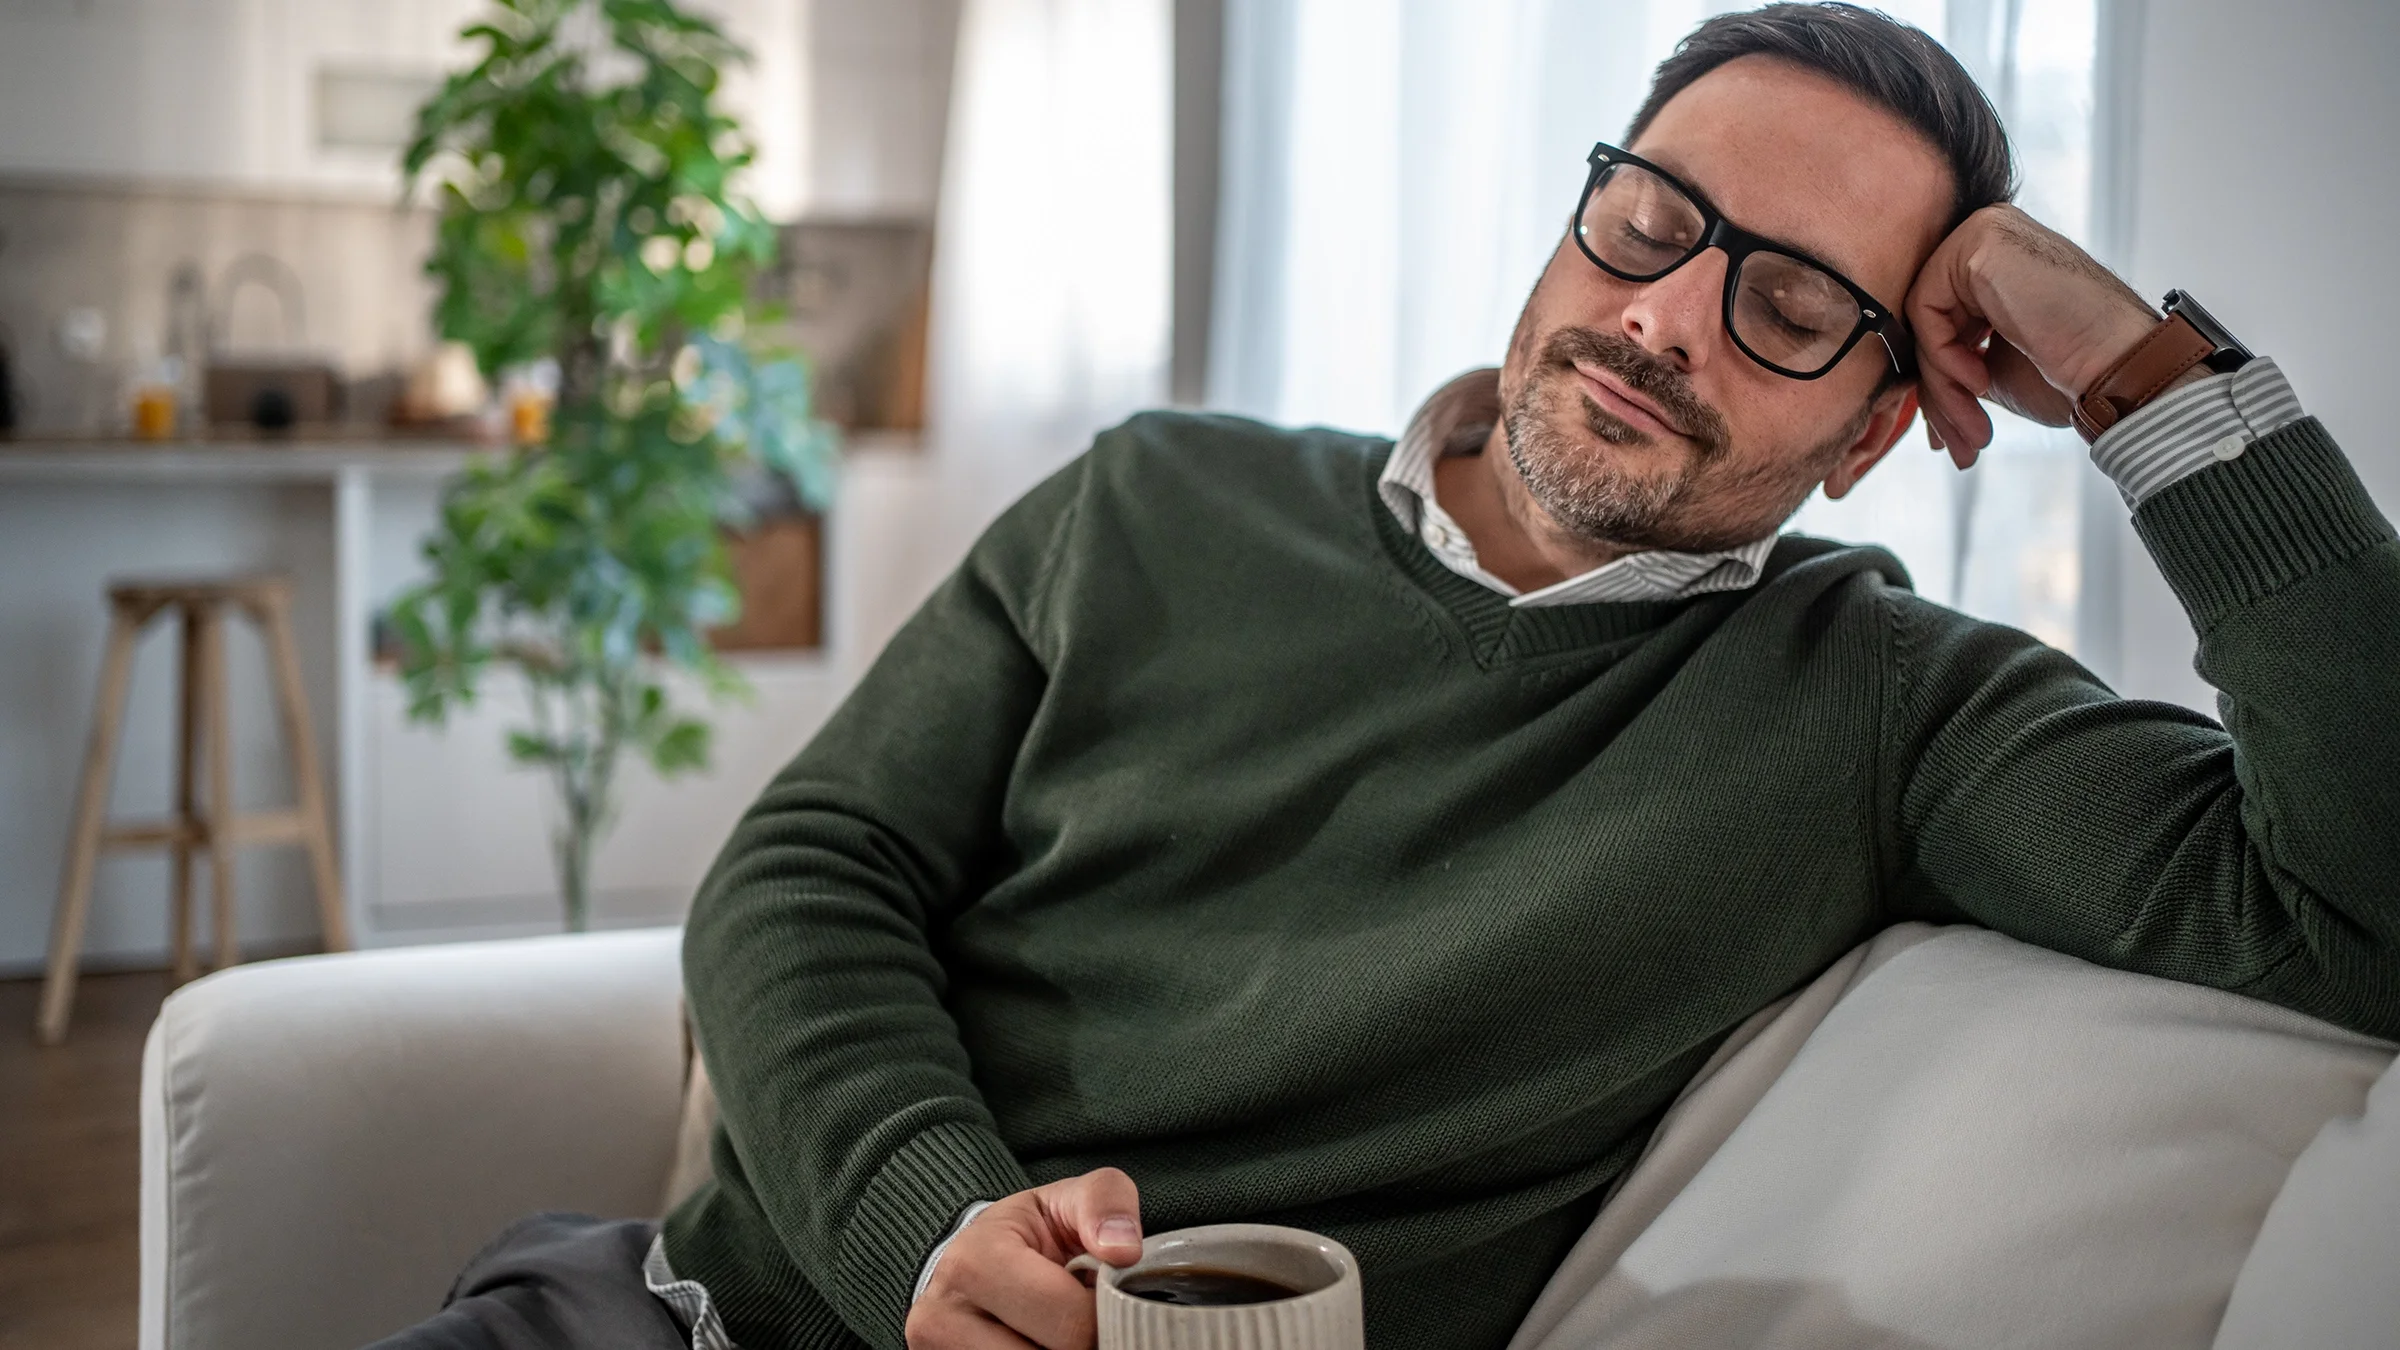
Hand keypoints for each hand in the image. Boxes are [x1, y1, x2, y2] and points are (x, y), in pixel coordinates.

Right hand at [904, 1167, 1144, 1349]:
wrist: (976, 1258)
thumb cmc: (1028, 1232)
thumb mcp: (1068, 1198)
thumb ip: (1105, 1203)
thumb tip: (1122, 1249)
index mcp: (974, 1263)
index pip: (1070, 1323)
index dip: (1105, 1314)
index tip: (1103, 1296)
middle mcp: (942, 1319)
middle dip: (1084, 1341)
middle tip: (1086, 1316)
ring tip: (1060, 1327)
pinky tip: (1041, 1342)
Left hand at [1904, 204, 2161, 467]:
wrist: (2120, 368)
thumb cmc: (2072, 371)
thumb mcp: (1994, 369)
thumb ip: (1951, 362)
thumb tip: (1913, 390)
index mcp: (1995, 264)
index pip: (1938, 322)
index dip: (1940, 384)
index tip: (1952, 433)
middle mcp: (1987, 238)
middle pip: (1929, 323)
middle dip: (1941, 393)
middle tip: (1960, 442)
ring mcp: (1984, 232)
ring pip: (1924, 321)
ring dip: (1943, 387)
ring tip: (1971, 429)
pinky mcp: (1980, 241)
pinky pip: (1927, 308)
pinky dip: (1944, 357)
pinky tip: (1979, 381)